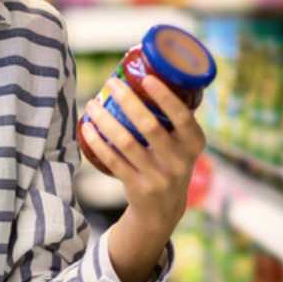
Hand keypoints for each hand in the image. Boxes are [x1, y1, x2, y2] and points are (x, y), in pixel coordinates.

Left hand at [81, 75, 206, 281]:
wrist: (163, 210)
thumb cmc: (170, 161)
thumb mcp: (183, 144)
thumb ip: (175, 118)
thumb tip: (153, 71)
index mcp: (194, 144)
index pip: (183, 118)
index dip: (165, 98)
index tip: (146, 79)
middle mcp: (179, 162)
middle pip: (149, 126)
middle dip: (127, 101)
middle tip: (111, 84)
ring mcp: (158, 177)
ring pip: (126, 142)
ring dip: (105, 120)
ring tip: (92, 103)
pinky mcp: (137, 187)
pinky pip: (112, 160)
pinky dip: (97, 142)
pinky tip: (87, 128)